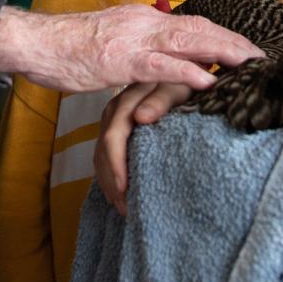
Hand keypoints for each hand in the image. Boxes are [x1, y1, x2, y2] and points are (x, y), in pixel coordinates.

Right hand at [0, 4, 260, 92]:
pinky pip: (160, 66)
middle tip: (261, 55)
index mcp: (143, 19)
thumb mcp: (111, 42)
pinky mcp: (120, 60)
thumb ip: (139, 48)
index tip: (245, 45)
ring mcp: (133, 40)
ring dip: (222, 51)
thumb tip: (161, 61)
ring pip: (188, 41)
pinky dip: (187, 72)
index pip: (192, 23)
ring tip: (249, 63)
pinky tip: (208, 80)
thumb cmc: (69, 47)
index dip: (222, 34)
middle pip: (199, 28)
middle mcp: (144, 23)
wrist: (37, 42)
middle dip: (233, 41)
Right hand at [94, 81, 194, 215]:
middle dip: (112, 181)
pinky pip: (103, 157)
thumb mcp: (177, 87)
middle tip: (125, 208)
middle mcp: (113, 111)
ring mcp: (110, 121)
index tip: (125, 188)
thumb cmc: (182, 81)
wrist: (181, 73)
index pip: (114, 135)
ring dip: (109, 183)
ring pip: (100, 156)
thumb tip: (140, 117)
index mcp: (126, 100)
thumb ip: (161, 100)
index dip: (116, 163)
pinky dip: (109, 177)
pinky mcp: (114, 130)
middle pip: (103, 150)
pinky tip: (119, 194)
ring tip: (123, 208)